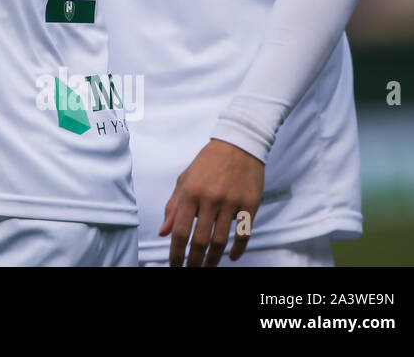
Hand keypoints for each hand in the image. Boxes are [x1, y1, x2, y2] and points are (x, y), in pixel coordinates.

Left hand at [159, 139, 264, 266]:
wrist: (238, 143)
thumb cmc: (208, 161)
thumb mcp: (185, 179)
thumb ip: (173, 206)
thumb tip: (163, 232)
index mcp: (190, 192)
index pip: (179, 230)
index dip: (175, 252)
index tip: (173, 265)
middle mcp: (210, 198)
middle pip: (200, 240)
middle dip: (194, 261)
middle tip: (191, 270)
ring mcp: (232, 202)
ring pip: (221, 240)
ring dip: (213, 259)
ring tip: (208, 267)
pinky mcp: (250, 204)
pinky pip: (244, 233)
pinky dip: (238, 249)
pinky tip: (232, 257)